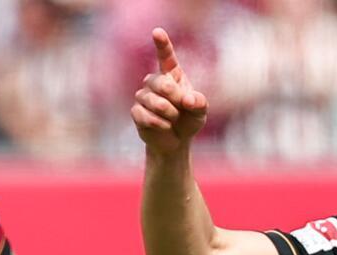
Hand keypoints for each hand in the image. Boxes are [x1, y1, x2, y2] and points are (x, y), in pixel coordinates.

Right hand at [132, 28, 208, 155]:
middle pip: (161, 82)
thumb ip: (199, 103)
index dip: (162, 44)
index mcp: (172, 74)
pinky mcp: (136, 111)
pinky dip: (159, 124)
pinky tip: (165, 127)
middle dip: (174, 97)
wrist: (176, 141)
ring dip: (168, 113)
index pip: (166, 56)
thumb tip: (187, 99)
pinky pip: (144, 115)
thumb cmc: (189, 120)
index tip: (157, 31)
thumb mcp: (200, 111)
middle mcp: (155, 81)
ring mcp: (143, 95)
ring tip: (173, 119)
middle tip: (182, 106)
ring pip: (152, 100)